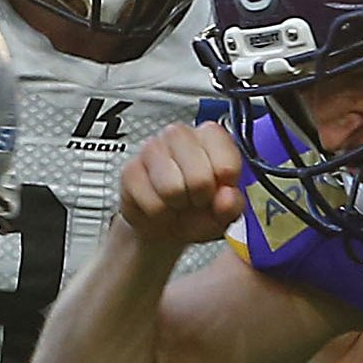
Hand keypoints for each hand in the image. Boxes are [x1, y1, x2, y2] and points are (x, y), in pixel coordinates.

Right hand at [119, 121, 246, 250]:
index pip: (226, 157)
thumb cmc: (197, 211)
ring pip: (171, 188)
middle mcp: (180, 135)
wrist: (165, 227)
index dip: (225, 183)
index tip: (221, 189)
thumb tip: (227, 197)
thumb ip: (233, 205)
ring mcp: (152, 149)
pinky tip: (160, 207)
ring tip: (177, 202)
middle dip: (199, 198)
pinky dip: (159, 214)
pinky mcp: (130, 170)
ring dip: (177, 206)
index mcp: (210, 137)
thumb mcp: (225, 212)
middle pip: (199, 175)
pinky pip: (151, 202)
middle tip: (197, 200)